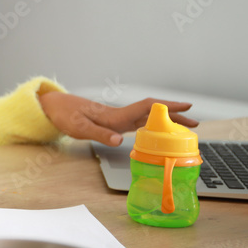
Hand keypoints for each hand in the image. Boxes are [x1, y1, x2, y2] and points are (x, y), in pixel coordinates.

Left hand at [38, 92, 197, 145]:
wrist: (52, 108)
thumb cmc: (64, 115)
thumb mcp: (78, 127)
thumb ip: (99, 134)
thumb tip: (120, 140)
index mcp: (114, 115)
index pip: (146, 107)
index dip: (166, 106)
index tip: (187, 106)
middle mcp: (119, 115)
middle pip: (152, 113)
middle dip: (174, 116)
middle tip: (195, 122)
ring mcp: (116, 118)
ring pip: (147, 118)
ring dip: (165, 122)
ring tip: (184, 129)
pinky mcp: (112, 123)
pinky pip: (138, 123)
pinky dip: (152, 126)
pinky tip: (158, 133)